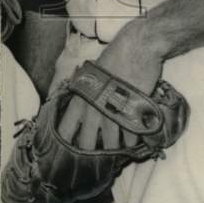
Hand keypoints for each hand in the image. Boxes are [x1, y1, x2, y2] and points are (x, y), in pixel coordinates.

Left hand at [57, 21, 162, 151]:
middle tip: (98, 154)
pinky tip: (134, 140)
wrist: (138, 48)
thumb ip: (85, 92)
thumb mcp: (92, 74)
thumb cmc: (115, 57)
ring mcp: (112, 113)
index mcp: (80, 100)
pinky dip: (132, 140)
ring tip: (119, 149)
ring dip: (114, 148)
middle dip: (92, 151)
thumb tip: (81, 107)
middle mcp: (92, 110)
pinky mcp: (131, 113)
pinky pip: (130, 135)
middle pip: (86, 143)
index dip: (67, 142)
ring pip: (109, 143)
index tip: (72, 148)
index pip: (65, 130)